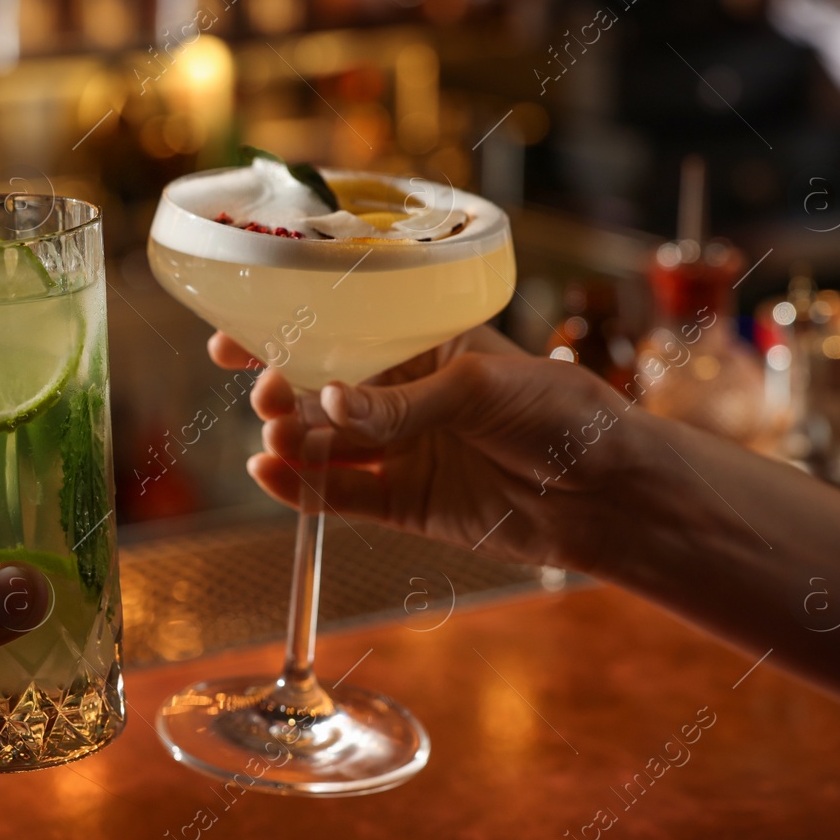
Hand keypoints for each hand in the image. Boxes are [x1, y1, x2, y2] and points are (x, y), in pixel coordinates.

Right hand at [211, 326, 637, 572]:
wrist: (607, 492)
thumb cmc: (560, 414)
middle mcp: (404, 397)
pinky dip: (303, 491)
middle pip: (319, 392)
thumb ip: (402, 402)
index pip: (340, 335)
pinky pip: (341, 497)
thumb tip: (330, 403)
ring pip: (325, 445)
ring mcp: (401, 452)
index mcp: (422, 347)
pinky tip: (271, 477)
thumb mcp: (480, 388)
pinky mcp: (404, 504)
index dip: (284, 336)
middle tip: (267, 396)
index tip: (232, 342)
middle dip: (282, 392)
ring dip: (290, 441)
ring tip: (275, 439)